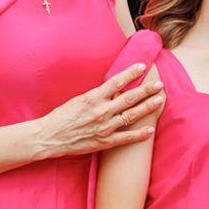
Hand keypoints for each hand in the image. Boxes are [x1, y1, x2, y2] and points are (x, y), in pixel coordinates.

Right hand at [34, 63, 164, 159]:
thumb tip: (114, 87)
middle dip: (147, 90)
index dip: (132, 73)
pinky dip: (140, 134)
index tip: (143, 66)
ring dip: (147, 107)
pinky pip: (126, 138)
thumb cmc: (61, 116)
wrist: (49, 137)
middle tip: (159, 84)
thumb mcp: (79, 99)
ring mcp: (104, 127)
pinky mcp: (104, 142)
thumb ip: (97, 95)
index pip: (117, 82)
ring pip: (131, 116)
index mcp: (93, 97)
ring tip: (159, 100)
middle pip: (129, 98)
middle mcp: (101, 111)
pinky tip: (151, 129)